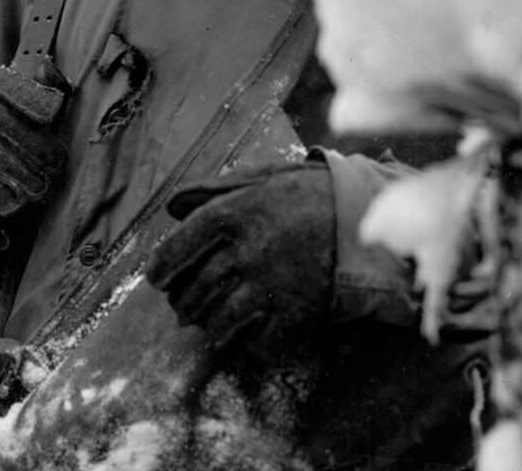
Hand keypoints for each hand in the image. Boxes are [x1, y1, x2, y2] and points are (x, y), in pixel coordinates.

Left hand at [145, 163, 334, 357]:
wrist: (365, 221)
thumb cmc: (307, 193)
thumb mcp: (260, 178)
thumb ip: (212, 189)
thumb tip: (170, 206)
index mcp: (235, 213)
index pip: (179, 247)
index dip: (161, 266)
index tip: (156, 278)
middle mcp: (247, 251)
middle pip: (195, 289)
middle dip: (183, 301)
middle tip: (181, 305)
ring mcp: (270, 286)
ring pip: (219, 320)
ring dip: (208, 324)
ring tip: (207, 322)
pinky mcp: (294, 315)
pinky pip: (256, 342)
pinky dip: (246, 342)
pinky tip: (245, 333)